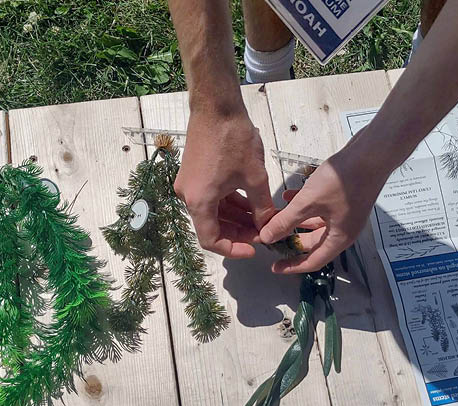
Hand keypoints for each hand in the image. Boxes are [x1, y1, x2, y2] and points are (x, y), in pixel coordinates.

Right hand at [174, 108, 276, 258]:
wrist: (216, 105)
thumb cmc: (233, 139)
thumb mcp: (255, 177)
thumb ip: (262, 207)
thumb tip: (268, 227)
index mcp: (199, 201)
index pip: (211, 240)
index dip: (233, 249)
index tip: (254, 250)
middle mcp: (189, 197)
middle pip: (211, 227)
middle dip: (238, 233)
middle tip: (262, 234)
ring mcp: (190, 185)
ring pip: (213, 212)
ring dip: (236, 218)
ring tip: (261, 220)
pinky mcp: (195, 174)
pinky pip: (211, 198)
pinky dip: (229, 203)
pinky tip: (250, 204)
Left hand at [259, 134, 393, 273]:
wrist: (372, 152)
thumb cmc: (343, 181)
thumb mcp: (308, 203)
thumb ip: (285, 221)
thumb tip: (266, 238)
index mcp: (339, 238)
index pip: (313, 261)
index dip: (292, 266)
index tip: (274, 267)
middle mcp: (344, 229)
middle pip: (312, 242)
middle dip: (290, 239)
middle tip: (270, 237)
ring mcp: (345, 213)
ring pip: (314, 223)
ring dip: (295, 220)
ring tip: (274, 216)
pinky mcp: (343, 199)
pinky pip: (319, 208)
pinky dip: (304, 205)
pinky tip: (288, 195)